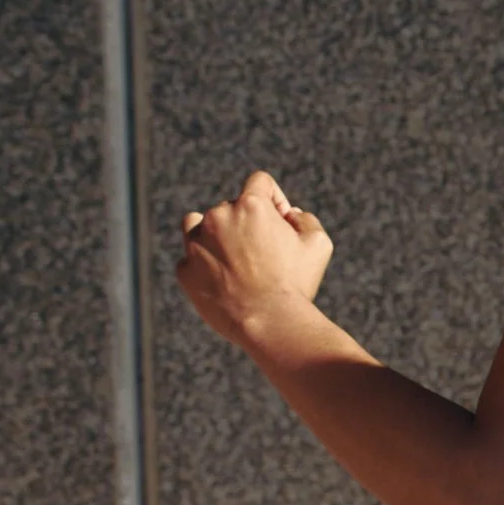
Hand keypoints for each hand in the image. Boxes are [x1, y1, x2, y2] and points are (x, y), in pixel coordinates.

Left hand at [176, 171, 332, 347]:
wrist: (269, 322)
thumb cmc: (296, 283)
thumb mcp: (318, 244)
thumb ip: (305, 219)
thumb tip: (289, 214)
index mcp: (251, 205)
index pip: (260, 182)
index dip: (275, 200)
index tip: (282, 223)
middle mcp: (218, 216)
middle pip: (231, 207)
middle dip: (248, 224)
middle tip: (266, 254)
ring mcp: (196, 243)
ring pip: (200, 225)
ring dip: (216, 236)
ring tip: (236, 261)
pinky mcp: (185, 269)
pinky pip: (191, 259)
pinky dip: (205, 266)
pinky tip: (226, 283)